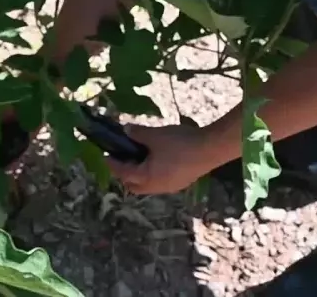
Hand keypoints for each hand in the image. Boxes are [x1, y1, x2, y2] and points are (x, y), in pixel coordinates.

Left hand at [106, 122, 221, 194]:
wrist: (210, 149)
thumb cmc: (179, 143)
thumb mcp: (155, 135)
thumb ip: (137, 133)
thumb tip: (126, 130)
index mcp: (147, 177)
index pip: (124, 173)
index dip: (113, 164)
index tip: (106, 156)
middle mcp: (157, 187)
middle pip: (134, 186)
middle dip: (124, 175)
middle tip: (121, 159)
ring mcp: (170, 187)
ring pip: (148, 186)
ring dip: (140, 175)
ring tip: (139, 158)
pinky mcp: (181, 183)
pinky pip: (160, 183)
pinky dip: (152, 174)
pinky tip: (157, 161)